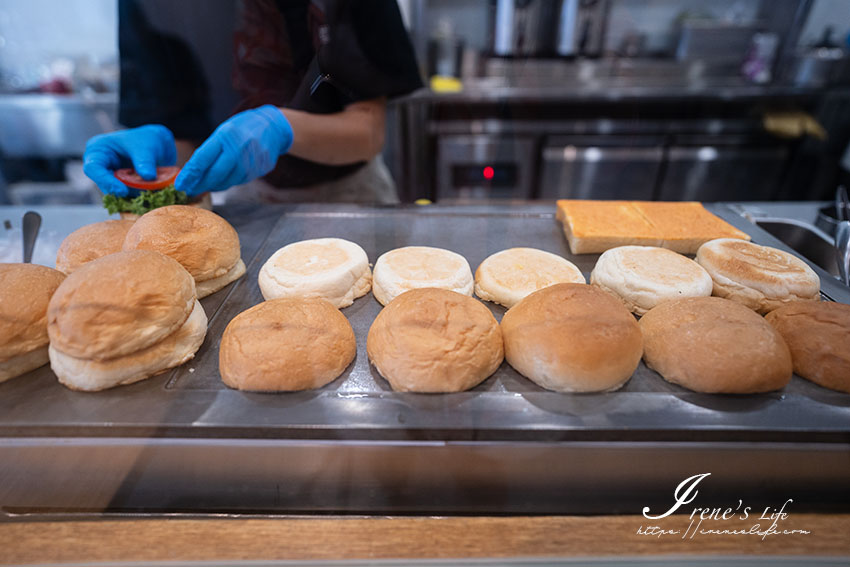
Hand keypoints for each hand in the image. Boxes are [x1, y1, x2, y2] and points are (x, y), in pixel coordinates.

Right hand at [83, 125, 176, 196]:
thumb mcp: (146, 146)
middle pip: (104, 185)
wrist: (159, 145)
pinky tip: (152, 195)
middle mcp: (102, 167)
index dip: (105, 181)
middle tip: (142, 194)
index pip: (92, 168)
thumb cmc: (147, 139)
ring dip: (134, 196)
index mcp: (99, 150)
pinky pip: (129, 197)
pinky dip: (140, 198)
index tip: (123, 190)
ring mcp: (112, 179)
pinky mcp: (124, 188)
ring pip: (118, 195)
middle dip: (123, 191)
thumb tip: (148, 177)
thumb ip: (145, 160)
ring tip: (151, 191)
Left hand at [176, 105, 292, 195]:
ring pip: (227, 181)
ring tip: (203, 186)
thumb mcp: (223, 131)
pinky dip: (227, 182)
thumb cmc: (241, 129)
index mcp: (226, 135)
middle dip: (200, 184)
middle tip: (189, 190)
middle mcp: (239, 148)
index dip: (190, 174)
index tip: (180, 184)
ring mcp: (252, 161)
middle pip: (215, 174)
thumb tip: (192, 172)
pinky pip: (239, 181)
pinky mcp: (260, 170)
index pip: (203, 159)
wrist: (272, 128)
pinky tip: (220, 181)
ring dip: (213, 186)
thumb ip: (210, 150)